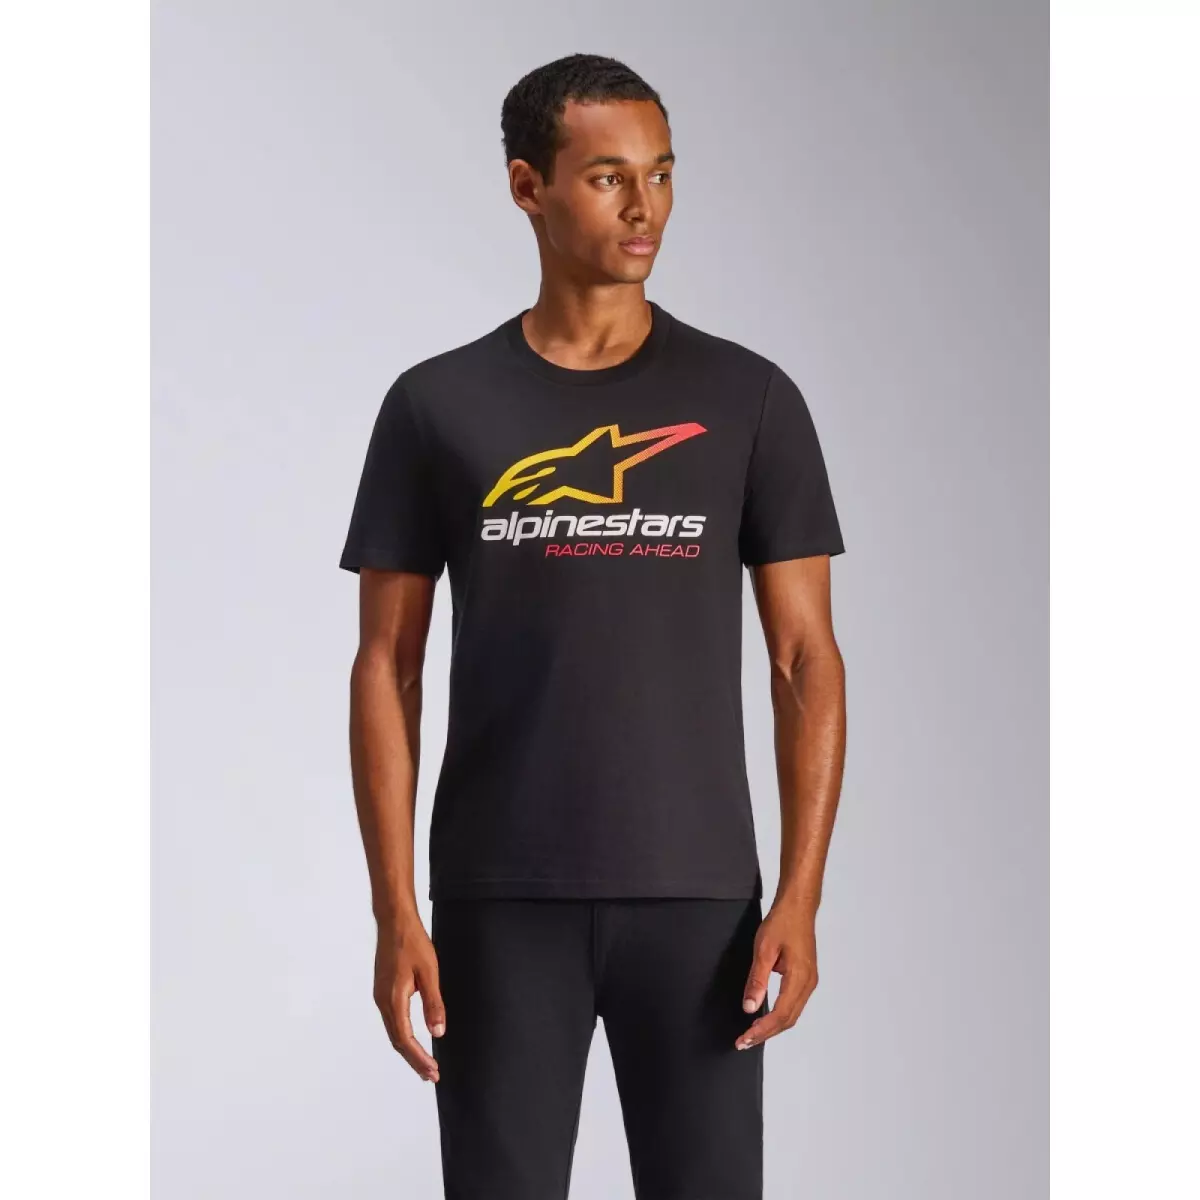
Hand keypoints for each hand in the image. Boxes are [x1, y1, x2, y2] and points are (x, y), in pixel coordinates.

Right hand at [373, 911, 445, 1082]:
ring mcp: (381, 997)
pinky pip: (392, 1021)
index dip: (419, 1059)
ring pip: (393, 1032)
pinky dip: (403, 1035)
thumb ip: (433, 1003)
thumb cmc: (413, 943)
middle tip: (431, 1075)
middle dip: (414, 1060)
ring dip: (408, 1050)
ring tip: (424, 1064)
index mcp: (393, 1000)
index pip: (405, 1040)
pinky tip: (413, 1039)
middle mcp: (383, 1002)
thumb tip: (437, 1032)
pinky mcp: (383, 991)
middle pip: (397, 1041)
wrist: (394, 922)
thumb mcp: (429, 972)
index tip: (433, 1072)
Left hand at [735, 901, 818, 1049]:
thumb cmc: (783, 922)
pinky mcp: (805, 977)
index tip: (744, 1039)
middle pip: (788, 1020)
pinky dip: (779, 1015)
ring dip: (772, 1027)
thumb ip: (757, 980)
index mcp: (799, 978)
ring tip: (752, 1034)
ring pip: (792, 1014)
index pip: (780, 1014)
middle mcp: (808, 983)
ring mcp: (809, 981)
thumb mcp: (764, 950)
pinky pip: (793, 1004)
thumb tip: (750, 1007)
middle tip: (744, 1042)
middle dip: (765, 1033)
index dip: (762, 1030)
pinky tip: (765, 1017)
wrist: (798, 906)